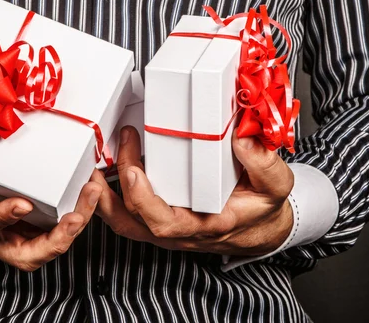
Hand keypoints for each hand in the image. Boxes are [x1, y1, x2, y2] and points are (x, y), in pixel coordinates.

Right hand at [0, 113, 101, 270]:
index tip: (19, 204)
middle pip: (30, 253)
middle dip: (57, 238)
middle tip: (76, 215)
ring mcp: (16, 232)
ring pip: (51, 243)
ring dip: (77, 222)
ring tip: (92, 192)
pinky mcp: (31, 222)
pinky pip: (59, 225)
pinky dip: (78, 210)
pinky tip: (91, 186)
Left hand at [94, 127, 292, 255]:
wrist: (259, 227)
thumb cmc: (262, 207)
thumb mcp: (275, 186)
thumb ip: (263, 163)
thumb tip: (243, 138)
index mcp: (206, 224)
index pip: (165, 222)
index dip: (143, 199)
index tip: (133, 168)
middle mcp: (179, 231)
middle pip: (132, 221)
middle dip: (114, 185)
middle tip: (117, 146)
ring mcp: (165, 228)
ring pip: (122, 221)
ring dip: (101, 195)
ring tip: (92, 161)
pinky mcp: (158, 219)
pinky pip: (125, 214)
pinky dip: (108, 195)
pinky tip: (102, 170)